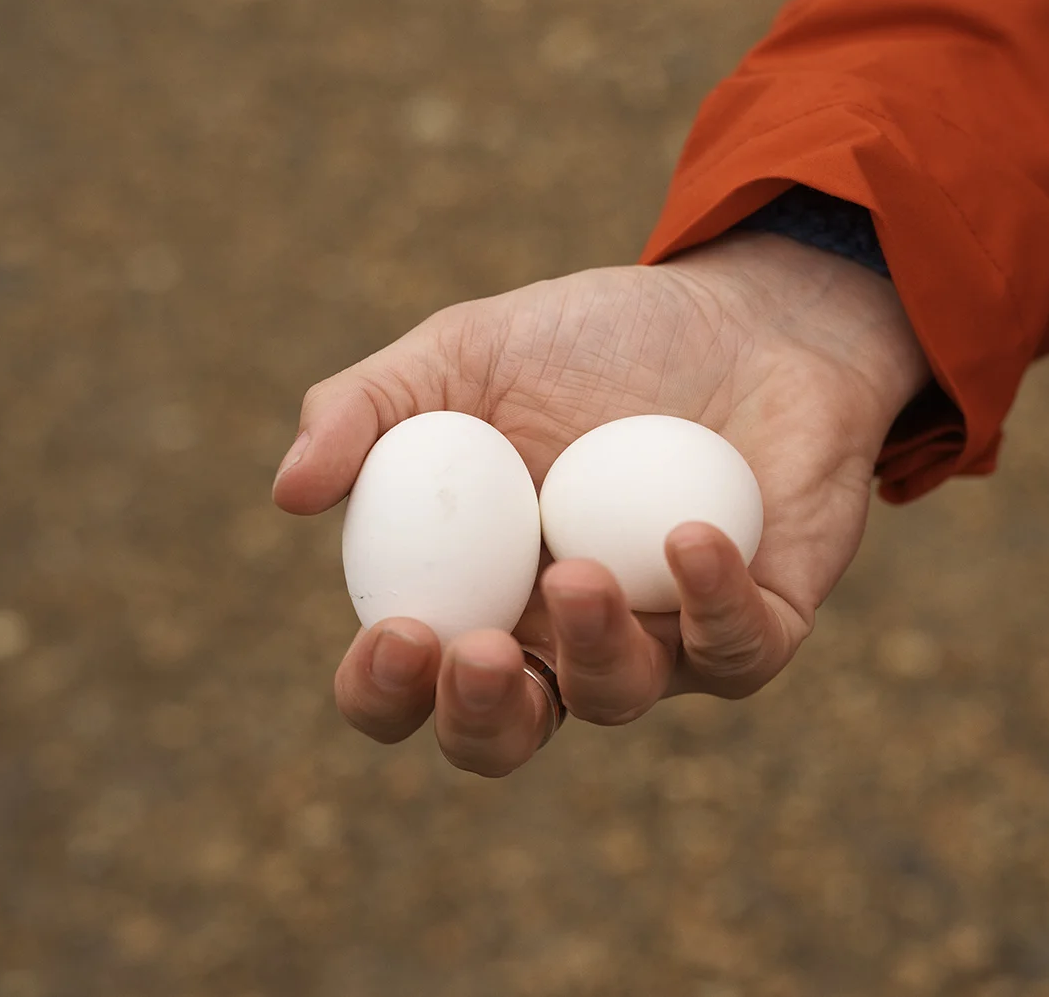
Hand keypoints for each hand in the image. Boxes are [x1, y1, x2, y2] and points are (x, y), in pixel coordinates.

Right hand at [273, 232, 926, 775]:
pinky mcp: (760, 624)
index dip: (386, 690)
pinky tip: (690, 538)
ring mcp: (662, 638)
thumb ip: (367, 408)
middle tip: (476, 651)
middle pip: (503, 734)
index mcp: (476, 590)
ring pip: (617, 699)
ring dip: (595, 650)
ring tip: (578, 571)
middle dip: (479, 717)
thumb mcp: (466, 351)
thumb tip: (289, 494)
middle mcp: (560, 636)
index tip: (398, 634)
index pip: (408, 684)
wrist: (746, 314)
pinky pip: (735, 650)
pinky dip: (713, 603)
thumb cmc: (595, 341)